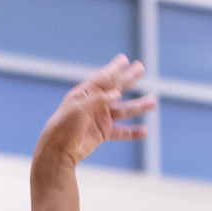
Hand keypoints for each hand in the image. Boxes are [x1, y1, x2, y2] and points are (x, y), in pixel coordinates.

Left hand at [34, 56, 155, 167]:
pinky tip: (144, 131)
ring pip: (123, 110)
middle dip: (129, 79)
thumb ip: (98, 100)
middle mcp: (94, 103)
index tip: (125, 60)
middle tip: (142, 68)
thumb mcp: (79, 109)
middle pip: (116, 89)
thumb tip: (117, 93)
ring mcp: (100, 118)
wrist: (58, 150)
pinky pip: (121, 131)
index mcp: (85, 93)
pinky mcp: (103, 133)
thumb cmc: (64, 126)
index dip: (114, 68)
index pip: (103, 78)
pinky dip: (132, 132)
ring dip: (138, 106)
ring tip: (153, 102)